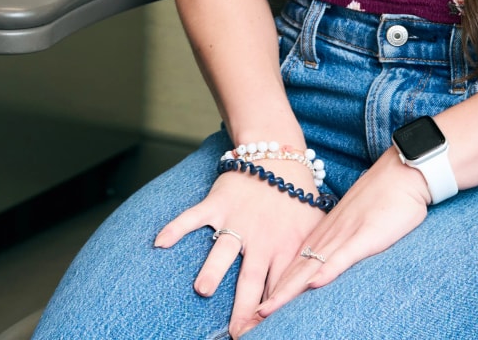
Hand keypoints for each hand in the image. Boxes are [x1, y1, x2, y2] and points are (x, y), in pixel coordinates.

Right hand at [155, 163, 324, 338]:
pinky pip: (193, 217)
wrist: (278, 155)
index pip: (279, 288)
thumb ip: (312, 258)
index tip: (261, 334)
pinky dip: (176, 228)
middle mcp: (260, 238)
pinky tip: (161, 243)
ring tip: (202, 289)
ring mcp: (237, 220)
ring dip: (213, 268)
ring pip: (223, 249)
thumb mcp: (315, 229)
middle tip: (236, 333)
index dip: (271, 313)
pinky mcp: (218, 203)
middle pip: (251, 280)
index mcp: (286, 248)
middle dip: (244, 309)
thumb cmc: (297, 197)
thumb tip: (316, 289)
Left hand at [252, 148, 431, 326]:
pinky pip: (342, 256)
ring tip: (264, 311)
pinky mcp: (364, 236)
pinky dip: (327, 270)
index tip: (254, 312)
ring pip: (309, 269)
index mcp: (320, 238)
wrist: (399, 175)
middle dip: (270, 299)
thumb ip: (336, 248)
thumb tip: (323, 270)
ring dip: (286, 291)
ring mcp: (342, 237)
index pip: (290, 270)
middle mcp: (325, 239)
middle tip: (248, 321)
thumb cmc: (379, 202)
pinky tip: (313, 284)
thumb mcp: (351, 228)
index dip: (271, 292)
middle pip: (291, 274)